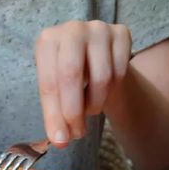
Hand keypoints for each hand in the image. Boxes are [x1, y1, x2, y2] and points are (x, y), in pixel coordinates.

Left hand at [34, 20, 131, 147]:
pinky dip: (111, 92)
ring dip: (95, 104)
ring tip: (88, 109)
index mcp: (47, 41)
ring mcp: (98, 29)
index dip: (54, 115)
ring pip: (101, 77)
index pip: (49, 83)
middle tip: (77, 133)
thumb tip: (61, 140)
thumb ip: (55, 114)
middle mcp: (72, 30)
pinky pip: (119, 73)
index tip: (60, 139)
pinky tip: (102, 93)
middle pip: (71, 76)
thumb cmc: (67, 75)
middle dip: (74, 112)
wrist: (92, 54)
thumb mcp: (55, 90)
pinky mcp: (121, 33)